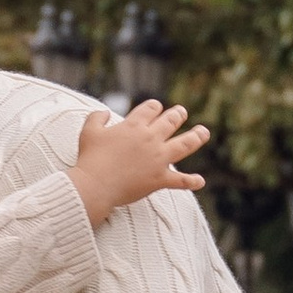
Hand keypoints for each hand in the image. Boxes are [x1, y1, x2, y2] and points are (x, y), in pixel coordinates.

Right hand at [69, 97, 208, 226]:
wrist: (95, 185)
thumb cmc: (90, 159)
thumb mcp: (88, 132)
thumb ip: (96, 118)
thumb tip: (105, 112)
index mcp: (134, 126)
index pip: (151, 109)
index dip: (154, 107)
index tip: (156, 107)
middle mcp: (150, 139)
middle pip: (171, 121)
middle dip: (177, 115)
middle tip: (181, 112)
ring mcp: (158, 159)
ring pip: (185, 144)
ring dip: (196, 137)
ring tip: (204, 132)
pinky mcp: (160, 179)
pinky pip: (180, 181)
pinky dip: (191, 181)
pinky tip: (200, 181)